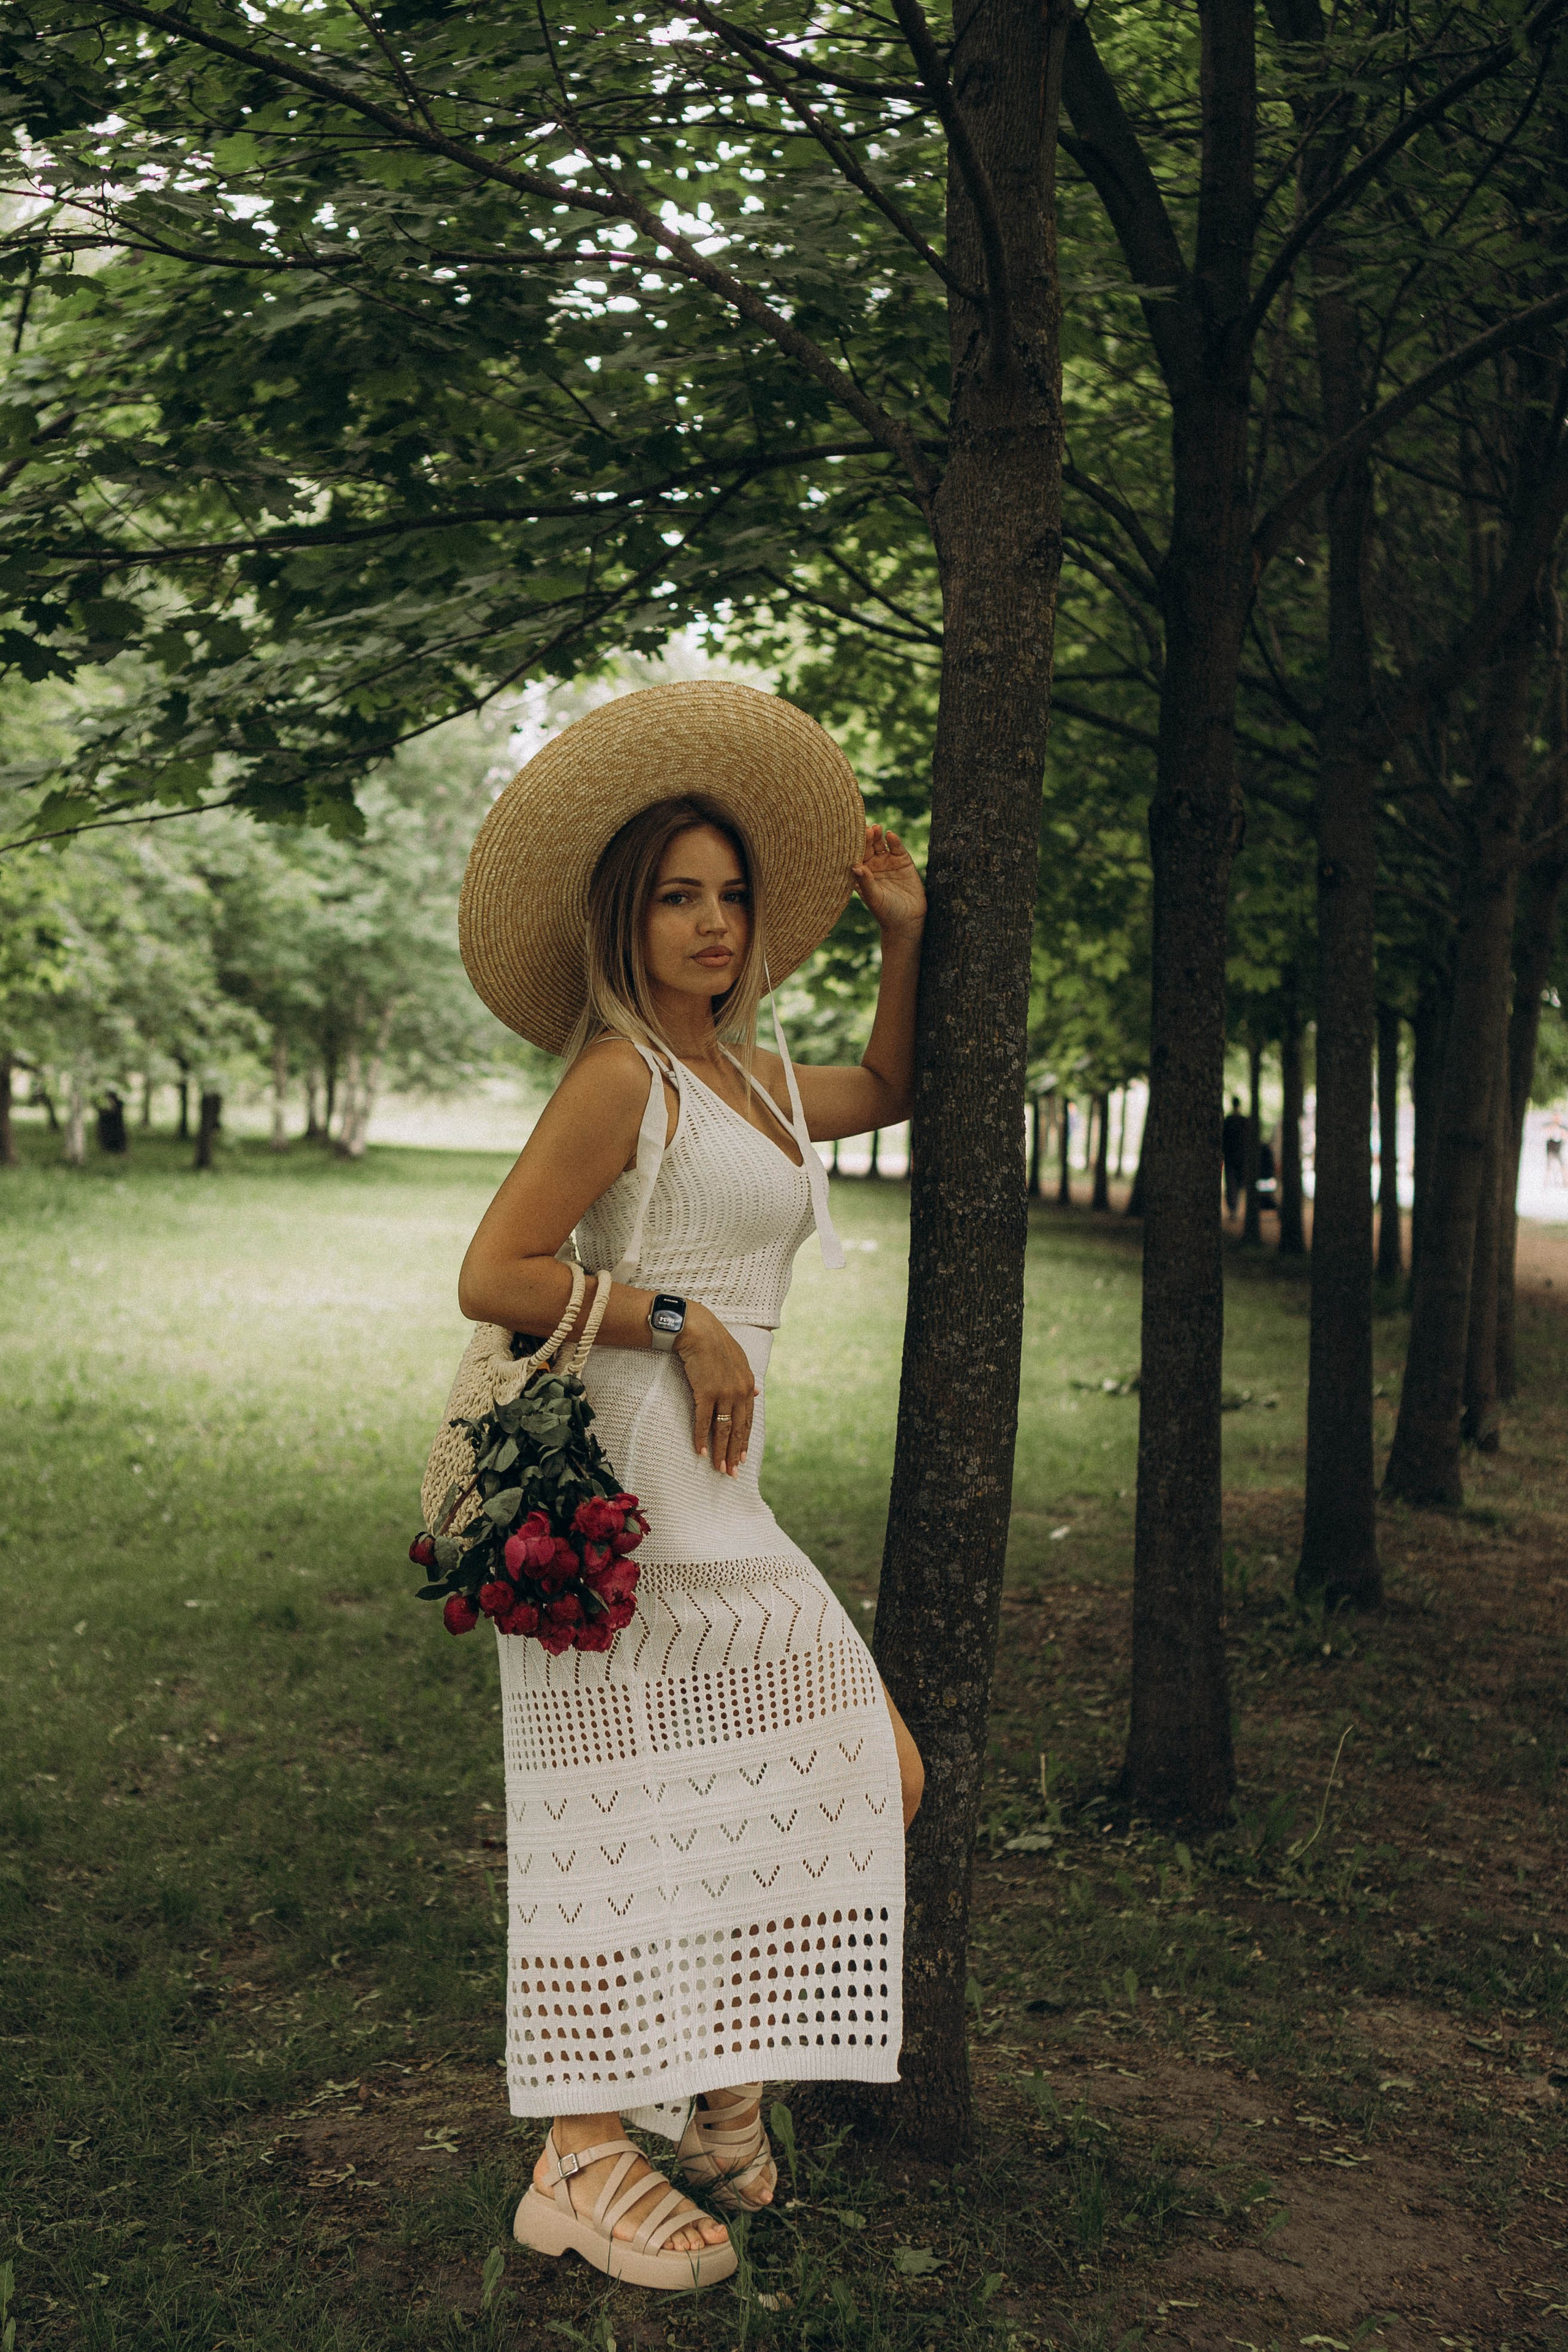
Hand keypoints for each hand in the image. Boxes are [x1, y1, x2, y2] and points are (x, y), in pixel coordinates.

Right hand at [673, 1303, 758, 1476]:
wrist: (698, 1330)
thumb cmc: (715, 1343)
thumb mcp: (739, 1360)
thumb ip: (746, 1380)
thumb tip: (758, 1393)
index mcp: (748, 1384)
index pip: (748, 1420)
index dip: (745, 1441)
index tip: (743, 1458)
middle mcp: (739, 1391)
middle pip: (738, 1429)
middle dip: (735, 1453)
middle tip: (732, 1473)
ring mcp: (723, 1393)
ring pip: (723, 1429)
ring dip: (720, 1451)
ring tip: (719, 1468)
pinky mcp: (705, 1393)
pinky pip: (704, 1420)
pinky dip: (701, 1437)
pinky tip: (701, 1451)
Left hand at [851, 824, 925, 936]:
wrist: (908, 920)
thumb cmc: (886, 913)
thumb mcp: (875, 898)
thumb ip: (866, 882)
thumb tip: (855, 866)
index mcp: (861, 874)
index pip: (855, 856)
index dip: (854, 847)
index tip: (852, 840)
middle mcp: (872, 865)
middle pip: (867, 847)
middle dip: (865, 838)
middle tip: (865, 830)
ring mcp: (887, 861)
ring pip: (880, 844)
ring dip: (877, 836)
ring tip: (876, 829)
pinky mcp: (902, 860)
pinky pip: (896, 847)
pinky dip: (894, 840)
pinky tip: (891, 835)